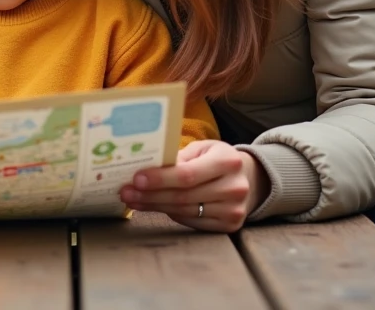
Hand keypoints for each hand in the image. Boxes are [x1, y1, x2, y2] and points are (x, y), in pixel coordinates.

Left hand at [119, 140, 270, 230]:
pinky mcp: (229, 225)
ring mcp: (234, 209)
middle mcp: (235, 187)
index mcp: (228, 161)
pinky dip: (170, 214)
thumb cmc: (216, 159)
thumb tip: (145, 166)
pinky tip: (153, 206)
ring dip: (154, 206)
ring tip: (134, 199)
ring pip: (185, 211)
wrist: (248, 178)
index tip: (136, 178)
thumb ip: (179, 157)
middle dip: (150, 194)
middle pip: (183, 196)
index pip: (187, 174)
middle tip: (126, 192)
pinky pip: (192, 222)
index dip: (160, 179)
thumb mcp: (202, 149)